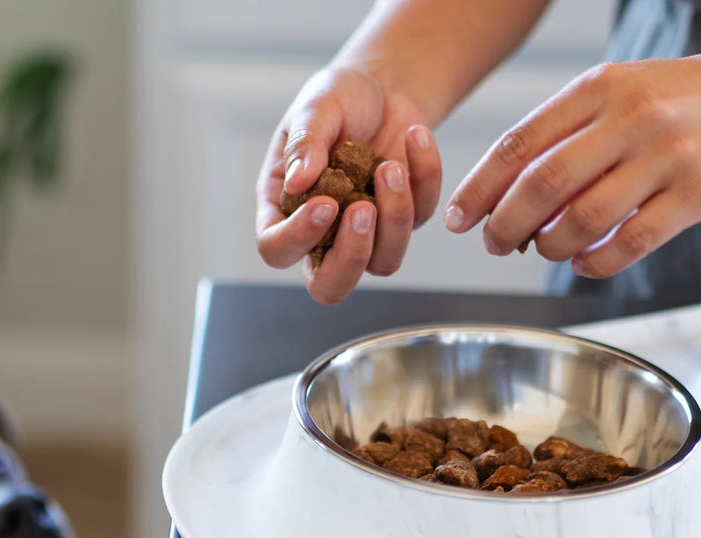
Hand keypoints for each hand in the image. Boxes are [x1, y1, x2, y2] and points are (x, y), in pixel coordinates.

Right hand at [256, 65, 442, 303]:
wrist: (380, 88)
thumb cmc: (335, 100)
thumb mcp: (315, 108)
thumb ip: (304, 143)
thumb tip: (297, 183)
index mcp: (284, 209)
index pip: (276, 249)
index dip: (297, 238)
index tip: (324, 203)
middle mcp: (322, 233)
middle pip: (328, 286)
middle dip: (349, 258)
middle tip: (362, 210)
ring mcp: (367, 231)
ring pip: (382, 262)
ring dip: (394, 219)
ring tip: (390, 167)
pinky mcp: (406, 217)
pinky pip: (421, 217)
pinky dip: (424, 178)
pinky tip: (414, 138)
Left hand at [445, 51, 700, 277]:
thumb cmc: (685, 98)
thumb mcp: (621, 91)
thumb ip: (566, 132)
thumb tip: (504, 192)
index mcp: (600, 89)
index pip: (519, 143)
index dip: (480, 188)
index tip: (458, 218)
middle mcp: (632, 118)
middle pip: (543, 184)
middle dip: (506, 224)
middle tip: (495, 244)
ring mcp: (668, 156)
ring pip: (584, 219)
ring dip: (550, 246)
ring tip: (544, 250)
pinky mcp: (700, 194)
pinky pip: (631, 242)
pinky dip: (596, 263)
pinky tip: (584, 264)